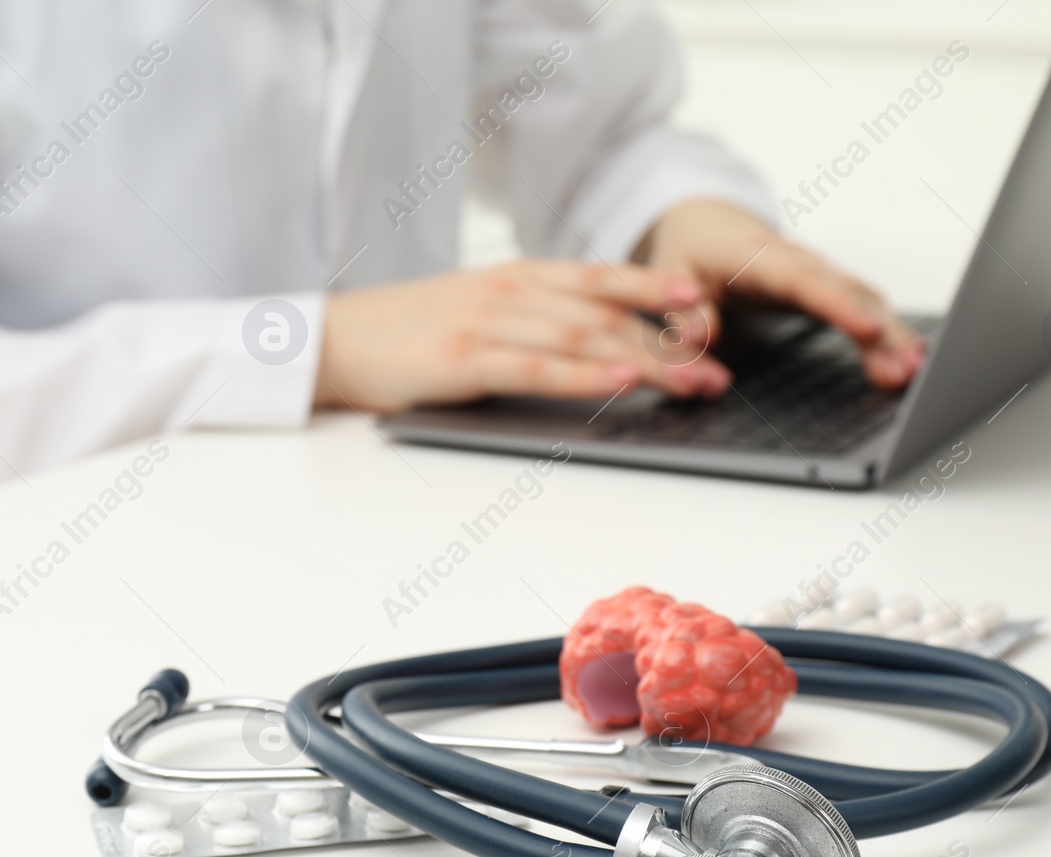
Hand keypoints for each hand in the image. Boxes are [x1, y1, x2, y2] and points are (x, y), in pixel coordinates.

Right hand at [316, 260, 733, 411]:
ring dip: (644, 363)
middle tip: (716, 369)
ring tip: (689, 383)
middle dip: (667, 342)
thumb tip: (591, 343)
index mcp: (514, 277)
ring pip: (582, 339)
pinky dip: (583, 376)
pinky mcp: (463, 361)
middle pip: (604, 313)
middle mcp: (508, 291)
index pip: (598, 278)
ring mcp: (486, 323)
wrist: (334, 340)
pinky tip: (619, 384)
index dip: (654, 285)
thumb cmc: (406, 332)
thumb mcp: (475, 310)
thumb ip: (529, 318)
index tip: (701, 300)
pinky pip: (536, 367)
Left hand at [634, 198, 926, 388]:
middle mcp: (801, 263)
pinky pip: (866, 310)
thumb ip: (682, 310)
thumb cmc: (691, 256)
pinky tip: (909, 362)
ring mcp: (821, 276)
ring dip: (894, 337)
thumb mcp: (671, 277)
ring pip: (866, 302)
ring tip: (914, 374)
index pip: (806, 282)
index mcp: (761, 259)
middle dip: (882, 332)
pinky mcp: (831, 292)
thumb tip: (699, 337)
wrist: (708, 228)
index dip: (839, 306)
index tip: (869, 330)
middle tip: (905, 371)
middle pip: (850, 294)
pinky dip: (889, 336)